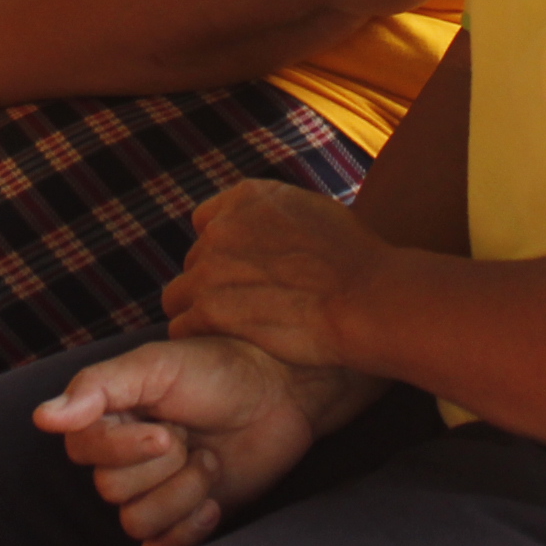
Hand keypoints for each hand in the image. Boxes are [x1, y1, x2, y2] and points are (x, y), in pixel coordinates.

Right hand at [31, 336, 339, 545]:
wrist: (281, 393)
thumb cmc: (217, 369)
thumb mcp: (155, 365)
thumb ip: (97, 388)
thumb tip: (42, 418)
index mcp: (109, 416)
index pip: (83, 450)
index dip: (124, 448)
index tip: (168, 428)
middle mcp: (125, 456)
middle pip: (110, 489)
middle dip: (162, 466)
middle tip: (192, 437)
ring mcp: (155, 491)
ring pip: (136, 521)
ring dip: (182, 494)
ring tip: (211, 462)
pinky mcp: (183, 520)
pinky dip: (184, 535)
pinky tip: (213, 504)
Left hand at [166, 180, 382, 370]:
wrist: (366, 298)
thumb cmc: (357, 261)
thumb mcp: (314, 211)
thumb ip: (278, 215)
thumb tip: (270, 227)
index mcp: (247, 197)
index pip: (206, 222)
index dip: (223, 250)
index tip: (242, 272)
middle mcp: (222, 226)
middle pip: (195, 260)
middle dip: (214, 282)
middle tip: (246, 308)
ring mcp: (211, 266)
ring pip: (179, 295)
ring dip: (199, 312)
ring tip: (231, 332)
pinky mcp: (210, 308)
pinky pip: (181, 327)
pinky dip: (198, 338)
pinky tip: (224, 348)